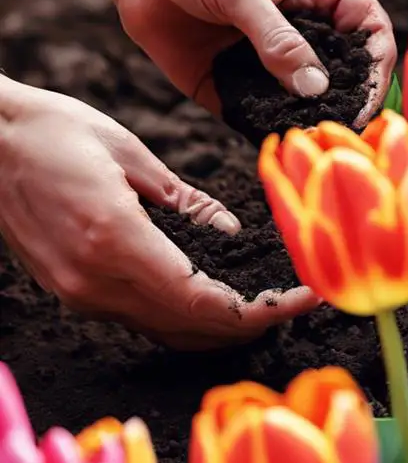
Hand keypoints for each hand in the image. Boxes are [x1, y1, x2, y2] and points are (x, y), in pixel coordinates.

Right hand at [0, 82, 314, 347]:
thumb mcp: (129, 153)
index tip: (300, 300)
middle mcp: (97, 283)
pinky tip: (209, 298)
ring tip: (263, 304)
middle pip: (189, 328)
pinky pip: (139, 317)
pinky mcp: (71, 290)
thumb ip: (183, 199)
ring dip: (217, 327)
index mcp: (116, 241)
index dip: (259, 311)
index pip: (202, 303)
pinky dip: (182, 317)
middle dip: (249, 324)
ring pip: (165, 331)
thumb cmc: (51, 131)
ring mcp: (80, 293)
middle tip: (293, 303)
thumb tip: (228, 227)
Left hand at [116, 0, 396, 125]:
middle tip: (339, 128)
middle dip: (347, 101)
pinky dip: (266, 129)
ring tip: (306, 140)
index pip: (369, 30)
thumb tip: (316, 88)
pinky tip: (269, 138)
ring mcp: (268, 62)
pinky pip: (259, 116)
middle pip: (344, 74)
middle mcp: (299, 32)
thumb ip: (276, 39)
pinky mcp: (234, 87)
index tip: (369, 95)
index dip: (378, 63)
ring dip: (306, 121)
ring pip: (303, 101)